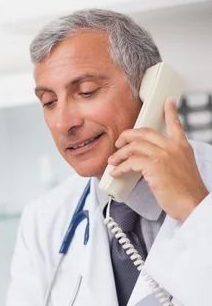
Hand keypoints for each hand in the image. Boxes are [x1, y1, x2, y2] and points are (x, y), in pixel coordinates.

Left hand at [107, 97, 208, 221]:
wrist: (193, 203)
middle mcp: (172, 147)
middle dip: (127, 136)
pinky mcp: (154, 165)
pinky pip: (130, 161)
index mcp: (182, 146)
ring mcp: (163, 155)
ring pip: (134, 146)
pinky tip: (116, 172)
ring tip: (113, 161)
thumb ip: (171, 159)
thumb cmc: (187, 192)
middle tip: (118, 143)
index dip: (170, 112)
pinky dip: (120, 167)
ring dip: (119, 154)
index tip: (167, 101)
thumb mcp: (184, 168)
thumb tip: (153, 162)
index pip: (175, 124)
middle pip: (144, 132)